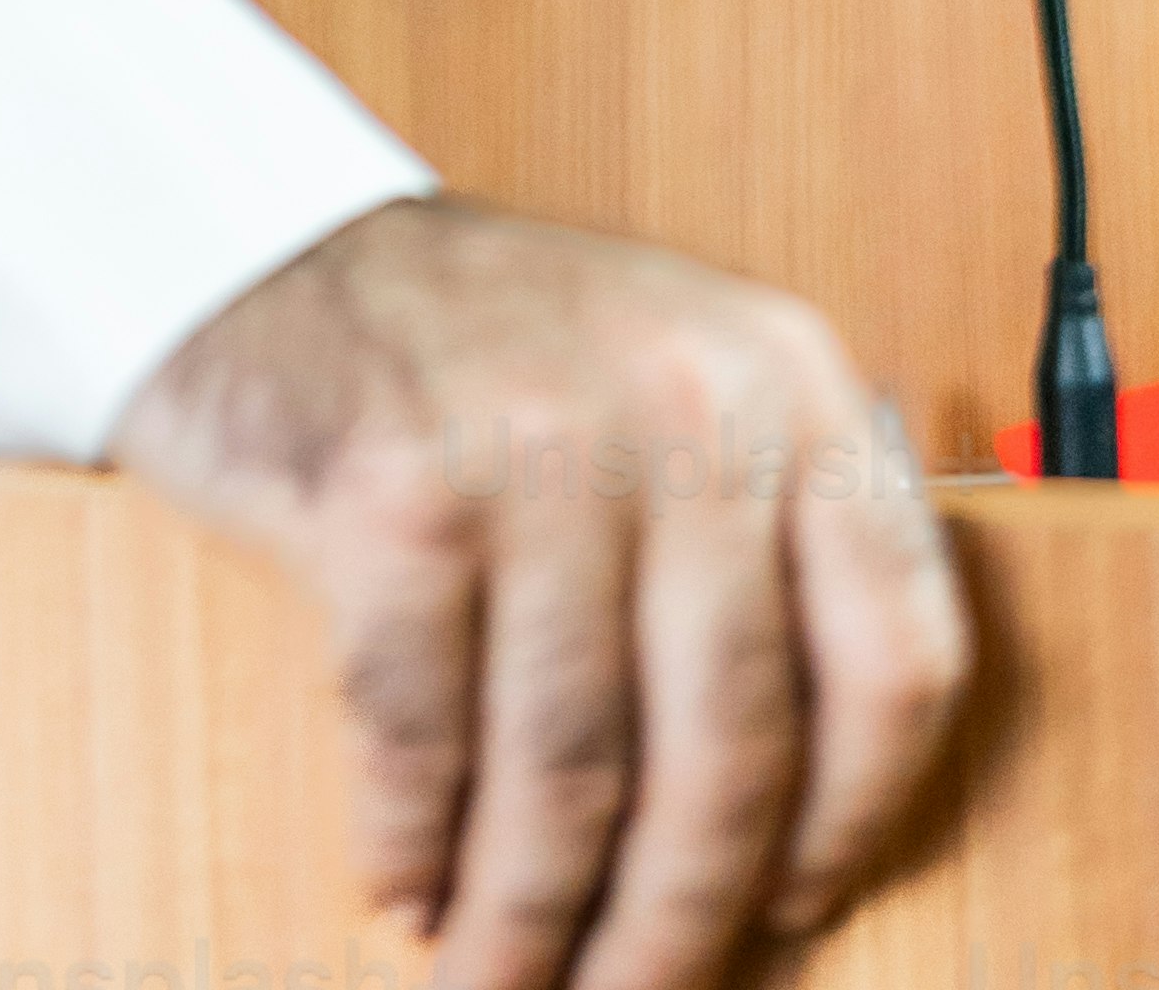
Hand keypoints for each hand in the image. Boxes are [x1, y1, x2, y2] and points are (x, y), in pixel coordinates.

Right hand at [115, 190, 969, 984]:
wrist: (264, 242)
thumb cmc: (490, 358)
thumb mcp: (677, 396)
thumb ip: (764, 561)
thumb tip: (793, 852)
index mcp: (789, 381)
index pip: (894, 656)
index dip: (855, 822)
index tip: (797, 909)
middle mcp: (685, 398)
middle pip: (727, 747)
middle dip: (673, 925)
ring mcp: (533, 437)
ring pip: (570, 769)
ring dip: (531, 922)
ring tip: (501, 984)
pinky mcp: (391, 488)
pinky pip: (421, 732)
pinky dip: (413, 843)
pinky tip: (407, 886)